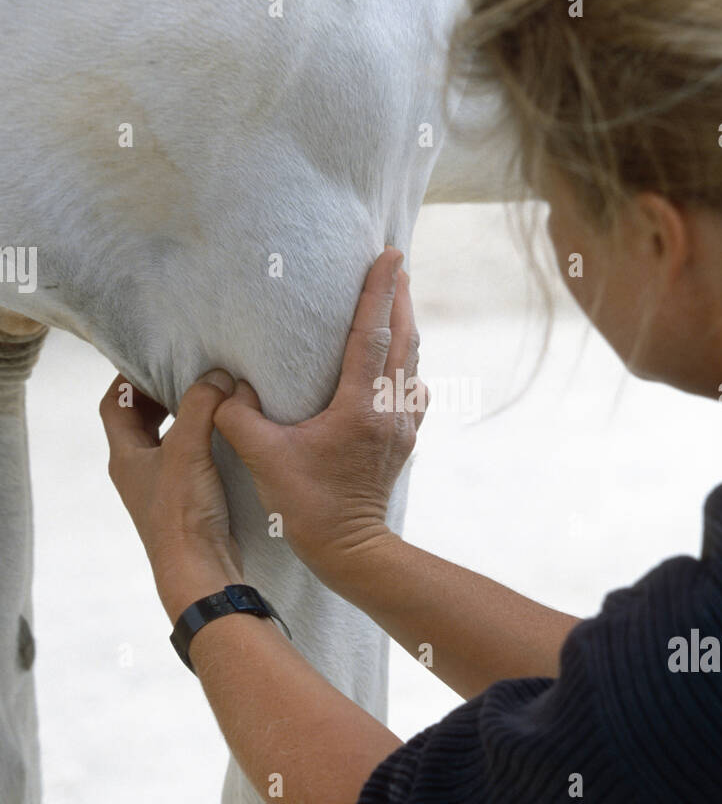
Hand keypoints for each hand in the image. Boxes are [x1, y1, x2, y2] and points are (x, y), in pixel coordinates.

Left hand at [100, 371, 243, 622]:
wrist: (200, 569)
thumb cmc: (183, 512)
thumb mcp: (188, 448)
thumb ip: (201, 405)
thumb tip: (218, 376)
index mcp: (125, 456)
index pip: (112, 405)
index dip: (126, 379)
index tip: (153, 359)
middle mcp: (137, 471)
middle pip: (138, 421)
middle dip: (158, 395)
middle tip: (186, 374)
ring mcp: (160, 488)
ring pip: (165, 441)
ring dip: (182, 418)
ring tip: (209, 399)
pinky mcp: (185, 502)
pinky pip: (187, 460)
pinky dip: (200, 442)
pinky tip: (225, 436)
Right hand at [212, 247, 427, 586]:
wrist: (351, 549)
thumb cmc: (307, 506)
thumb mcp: (262, 458)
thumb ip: (238, 416)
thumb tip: (228, 387)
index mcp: (360, 405)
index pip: (373, 333)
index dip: (380, 290)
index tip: (390, 254)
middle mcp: (389, 408)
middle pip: (404, 338)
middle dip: (400, 297)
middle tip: (398, 262)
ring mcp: (401, 424)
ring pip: (411, 362)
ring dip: (406, 326)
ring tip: (398, 299)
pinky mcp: (403, 439)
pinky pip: (412, 388)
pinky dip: (406, 363)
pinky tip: (397, 362)